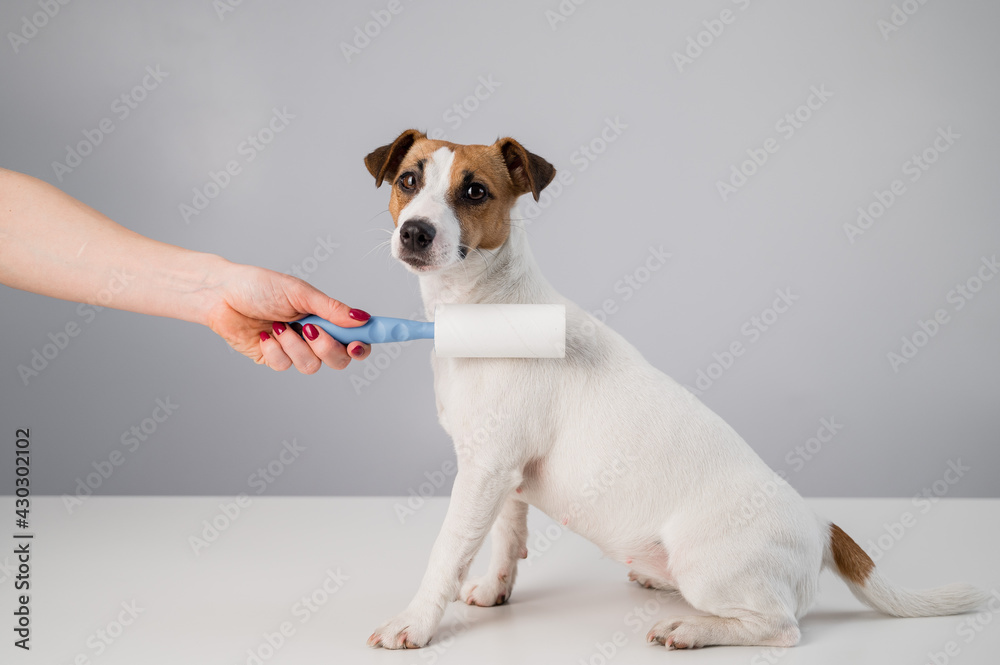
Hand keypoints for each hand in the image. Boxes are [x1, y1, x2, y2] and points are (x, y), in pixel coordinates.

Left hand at [205, 262, 370, 371]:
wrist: (221, 295)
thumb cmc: (259, 286)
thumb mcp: (300, 293)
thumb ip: (332, 308)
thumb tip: (362, 318)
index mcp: (326, 317)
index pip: (357, 334)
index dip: (369, 340)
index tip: (371, 340)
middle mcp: (315, 335)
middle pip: (340, 359)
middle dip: (328, 347)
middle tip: (313, 329)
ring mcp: (295, 349)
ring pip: (312, 366)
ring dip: (295, 346)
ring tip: (279, 326)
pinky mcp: (274, 359)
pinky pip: (284, 365)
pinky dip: (275, 349)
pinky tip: (265, 333)